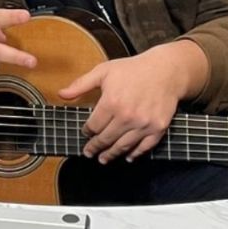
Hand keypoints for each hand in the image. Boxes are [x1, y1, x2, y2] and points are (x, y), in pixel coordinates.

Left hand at [58, 40, 207, 163]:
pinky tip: (127, 156)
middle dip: (95, 147)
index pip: (94, 126)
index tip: (85, 132)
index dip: (87, 131)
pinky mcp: (158, 128)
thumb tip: (61, 94)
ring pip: (123, 146)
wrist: (165, 70)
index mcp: (111, 102)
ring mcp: (143, 124)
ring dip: (111, 154)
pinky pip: (144, 146)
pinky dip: (135, 154)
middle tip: (89, 152)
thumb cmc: (133, 69)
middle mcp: (127, 116)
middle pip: (106, 139)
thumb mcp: (104, 71)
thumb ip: (81, 84)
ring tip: (103, 159)